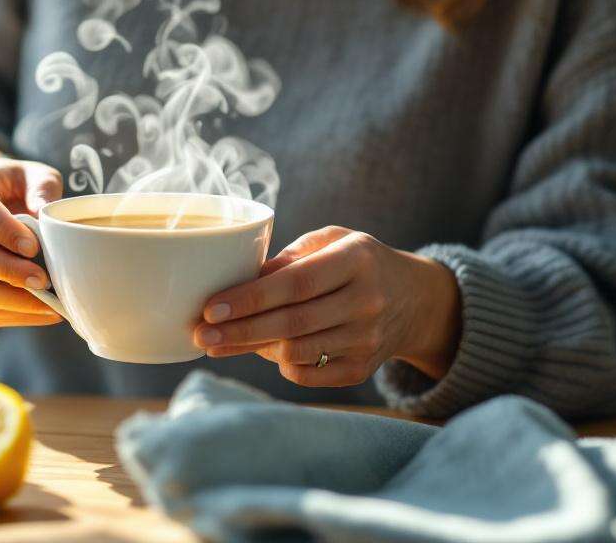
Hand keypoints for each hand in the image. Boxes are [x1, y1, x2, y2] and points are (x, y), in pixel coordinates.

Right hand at [0, 140, 64, 326]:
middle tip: (44, 281)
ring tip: (49, 303)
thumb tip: (45, 216)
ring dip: (11, 300)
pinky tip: (40, 312)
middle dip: (8, 271)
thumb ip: (42, 187)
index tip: (33, 247)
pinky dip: (9, 316)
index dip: (3, 229)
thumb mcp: (30, 174)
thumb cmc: (11, 187)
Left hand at [193, 226, 460, 386]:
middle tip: (199, 335)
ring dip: (251, 349)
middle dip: (239, 331)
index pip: (295, 283)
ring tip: (220, 342)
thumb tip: (240, 278)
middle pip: (292, 323)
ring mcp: (367, 340)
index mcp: (356, 260)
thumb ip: (289, 257)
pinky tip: (264, 350)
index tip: (210, 308)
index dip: (250, 298)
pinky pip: (309, 375)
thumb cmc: (358, 262)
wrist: (415, 300)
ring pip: (297, 352)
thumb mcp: (332, 241)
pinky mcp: (363, 369)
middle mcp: (366, 301)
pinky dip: (280, 364)